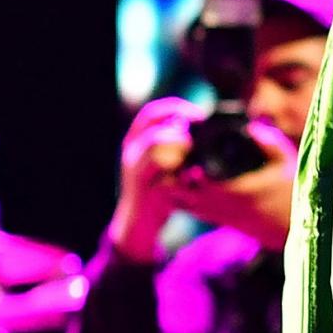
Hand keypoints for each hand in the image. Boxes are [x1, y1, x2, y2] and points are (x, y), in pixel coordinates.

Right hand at [109, 97, 198, 264]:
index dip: (177, 107)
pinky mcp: (144, 188)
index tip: (199, 114)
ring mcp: (135, 170)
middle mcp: (132, 152)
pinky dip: (179, 167)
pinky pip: (161, 169)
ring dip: (181, 144)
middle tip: (201, 133)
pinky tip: (191, 172)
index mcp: (135, 141)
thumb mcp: (160, 162)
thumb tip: (200, 124)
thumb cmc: (155, 190)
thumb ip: (173, 143)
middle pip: (155, 124)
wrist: (137, 225)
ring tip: (194, 152)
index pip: (152, 112)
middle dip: (182, 126)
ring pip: (157, 143)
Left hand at [169, 120, 302, 250]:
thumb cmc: (290, 190)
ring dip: (175, 184)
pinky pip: (188, 208)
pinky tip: (184, 180)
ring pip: (181, 202)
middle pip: (181, 192)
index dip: (186, 165)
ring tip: (178, 164)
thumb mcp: (285, 160)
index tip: (187, 148)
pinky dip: (181, 195)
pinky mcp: (215, 218)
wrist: (290, 224)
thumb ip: (268, 142)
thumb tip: (249, 126)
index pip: (199, 179)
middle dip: (174, 173)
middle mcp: (221, 204)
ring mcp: (216, 213)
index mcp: (236, 190)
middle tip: (177, 153)